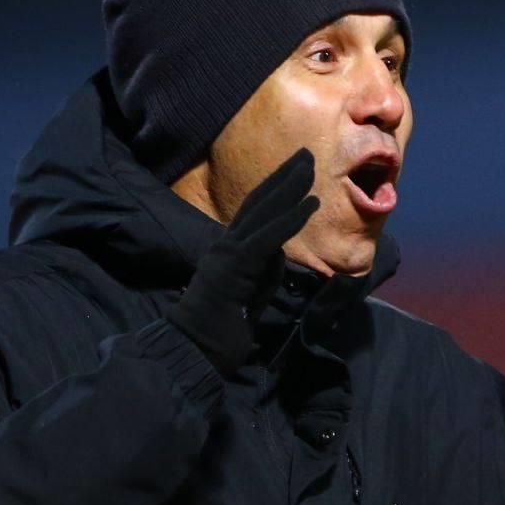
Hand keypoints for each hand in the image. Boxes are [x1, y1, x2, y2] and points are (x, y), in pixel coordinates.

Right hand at [165, 148, 319, 376]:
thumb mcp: (250, 296)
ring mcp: (227, 252)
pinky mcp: (235, 266)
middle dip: (284, 177)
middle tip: (306, 154)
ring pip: (263, 212)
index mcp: (226, 251)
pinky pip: (267, 237)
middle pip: (258, 202)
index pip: (253, 213)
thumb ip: (264, 272)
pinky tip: (309, 204)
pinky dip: (289, 219)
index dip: (276, 190)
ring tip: (310, 166)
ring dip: (289, 188)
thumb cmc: (220, 332)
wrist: (195, 350)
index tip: (297, 173)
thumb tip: (279, 251)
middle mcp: (224, 244)